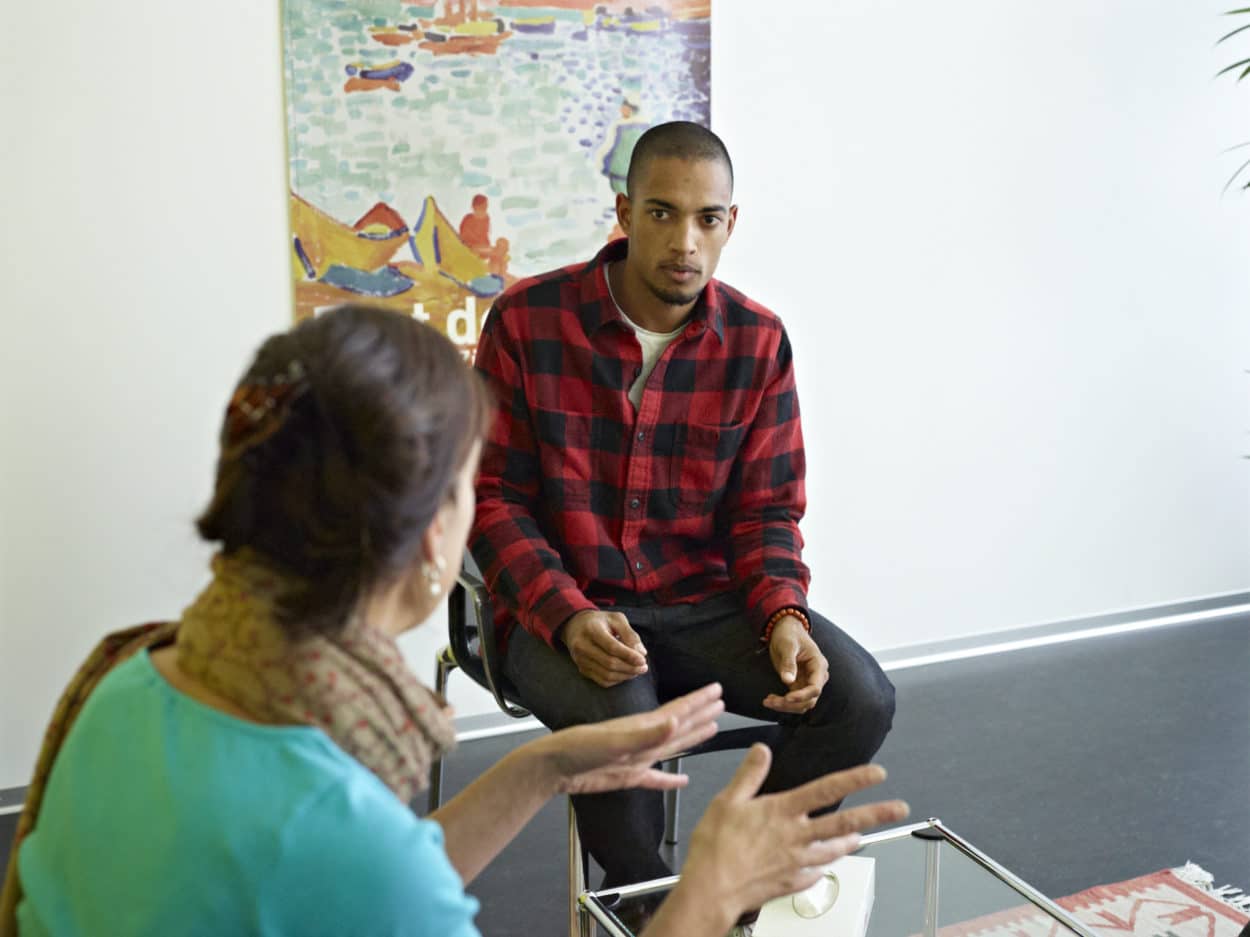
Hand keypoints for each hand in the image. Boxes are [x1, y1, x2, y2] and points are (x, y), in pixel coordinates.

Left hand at [529, 683, 723, 795]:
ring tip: (710, 728)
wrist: (554, 767)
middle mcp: (644, 739)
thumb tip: (675, 722)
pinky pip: (656, 778)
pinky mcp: (628, 776)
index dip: (698, 701)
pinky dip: (670, 779)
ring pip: (672, 746)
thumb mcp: (614, 741)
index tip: (717, 690)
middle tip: (720, 703)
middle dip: (700, 714)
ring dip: (691, 737)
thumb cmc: (579, 748)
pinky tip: (682, 781)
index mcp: (643, 727)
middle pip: (680, 724)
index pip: (678, 711)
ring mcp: (637, 758)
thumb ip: (646, 734)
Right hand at [560, 609, 647, 687]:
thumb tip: (641, 653)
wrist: (576, 626)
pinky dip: (617, 680)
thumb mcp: (616, 619)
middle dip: (630, 667)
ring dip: (625, 675)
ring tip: (637, 671)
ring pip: (606, 675)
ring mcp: (580, 659)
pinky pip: (602, 681)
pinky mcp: (582, 669)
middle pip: (609, 663)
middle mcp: (582, 645)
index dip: (629, 655)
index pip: (612, 647)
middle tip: (644, 667)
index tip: (643, 660)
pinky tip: (625, 674)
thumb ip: (630, 634)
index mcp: (591, 629)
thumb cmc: (601, 621)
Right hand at [668, 746, 908, 924]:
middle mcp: (796, 836)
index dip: (855, 779)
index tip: (877, 773)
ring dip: (851, 842)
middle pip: (844, 822)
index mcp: (782, 811)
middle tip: (899, 809)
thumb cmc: (716, 846)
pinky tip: (822, 867)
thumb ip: (749, 774)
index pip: (826, 789)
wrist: (712, 889)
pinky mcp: (790, 883)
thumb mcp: (727, 800)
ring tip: (862, 838)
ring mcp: (796, 862)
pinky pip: (814, 874)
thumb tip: (762, 750)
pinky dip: (821, 868)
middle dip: (875, 814)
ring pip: (834, 850)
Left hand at [764, 617, 827, 713]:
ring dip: (786, 706)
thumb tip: (788, 681)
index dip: (802, 696)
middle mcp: (816, 677)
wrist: (785, 629)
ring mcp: (807, 682)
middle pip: (809, 700)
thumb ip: (789, 663)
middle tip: (771, 701)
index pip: (815, 688)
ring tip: (768, 701)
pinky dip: (783, 703)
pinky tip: (770, 699)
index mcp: (819, 665)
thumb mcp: (787, 645)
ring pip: (801, 704)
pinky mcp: (798, 684)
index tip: (787, 698)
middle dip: (791, 704)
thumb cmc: (789, 634)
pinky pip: (793, 700)